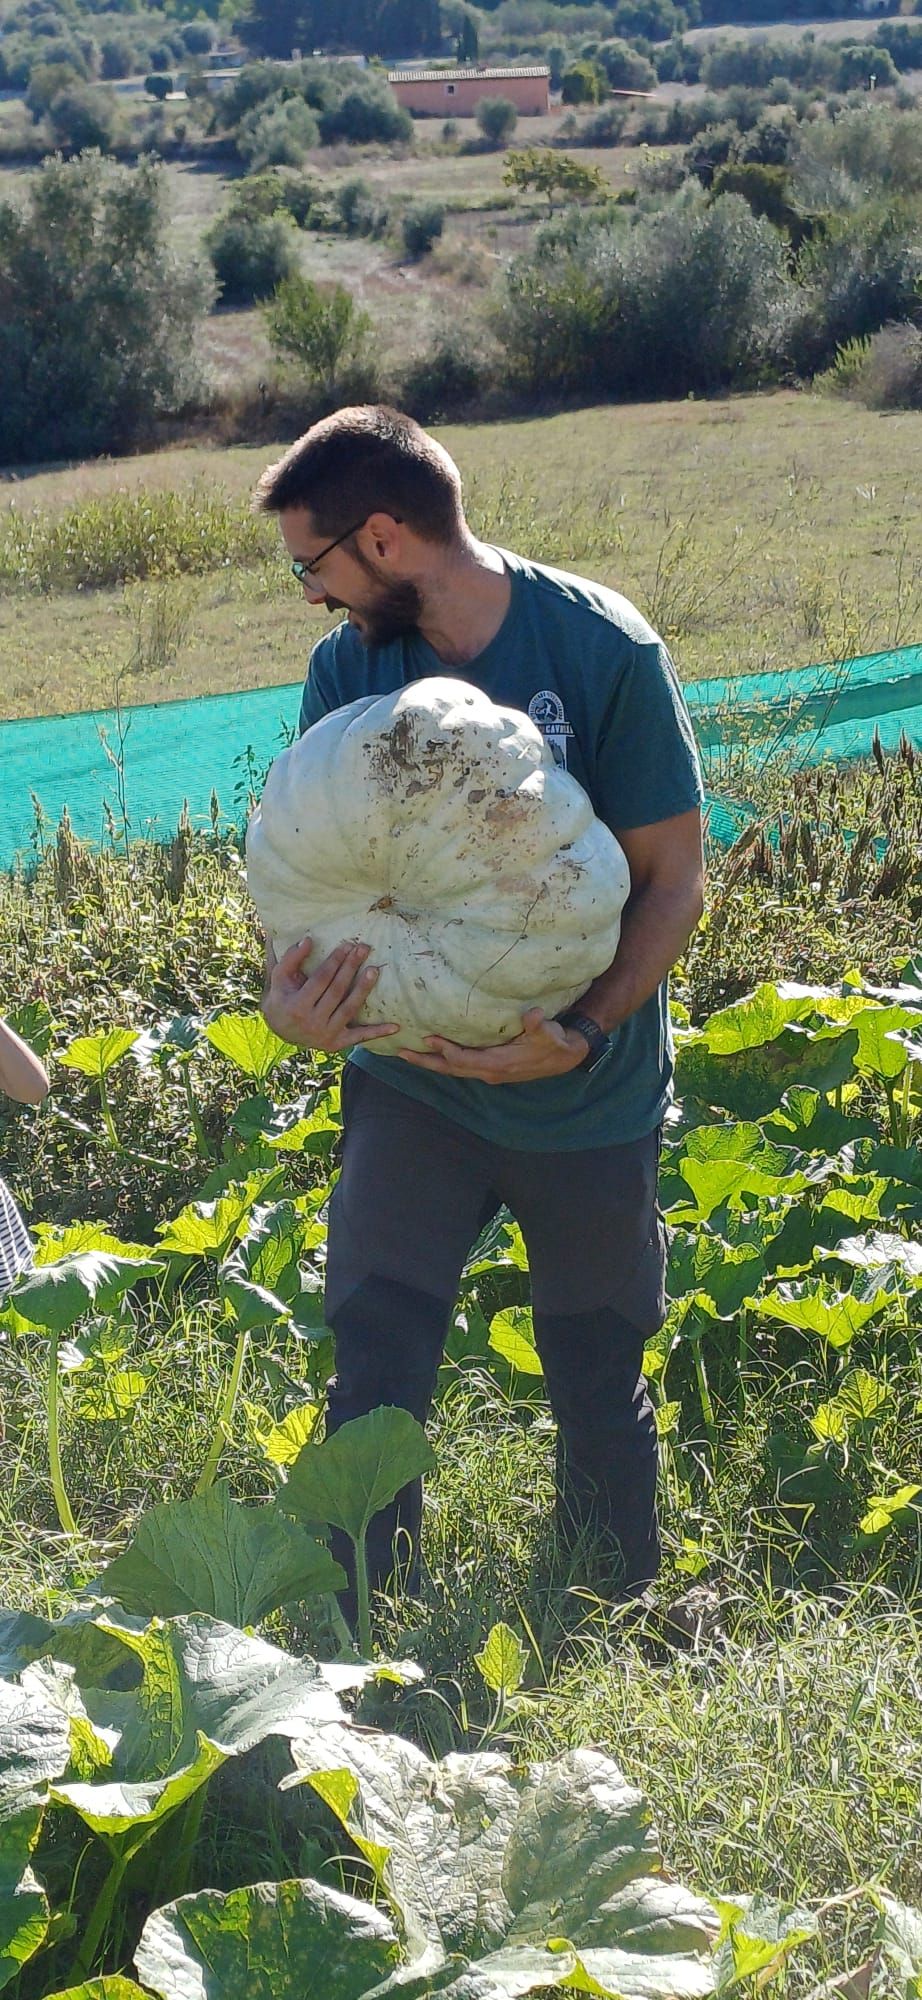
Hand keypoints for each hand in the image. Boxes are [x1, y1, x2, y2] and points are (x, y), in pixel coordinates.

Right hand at [262, 938, 399, 1052]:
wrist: (279, 1030)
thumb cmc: (281, 998)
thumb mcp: (278, 978)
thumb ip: (290, 958)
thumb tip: (308, 940)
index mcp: (297, 1005)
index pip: (321, 979)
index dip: (335, 961)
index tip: (347, 945)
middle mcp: (312, 1022)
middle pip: (337, 991)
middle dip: (351, 968)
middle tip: (364, 949)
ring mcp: (326, 1034)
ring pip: (349, 1009)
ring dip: (363, 989)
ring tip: (374, 970)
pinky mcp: (336, 1043)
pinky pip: (359, 1037)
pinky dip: (377, 1032)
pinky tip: (395, 1026)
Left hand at [398, 1007, 588, 1083]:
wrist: (564, 1057)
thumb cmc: (554, 1043)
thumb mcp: (550, 1033)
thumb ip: (539, 1026)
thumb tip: (533, 1016)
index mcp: (498, 1064)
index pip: (465, 1059)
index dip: (446, 1050)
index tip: (428, 1037)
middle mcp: (489, 1072)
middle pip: (450, 1069)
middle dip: (426, 1062)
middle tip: (401, 1053)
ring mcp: (488, 1072)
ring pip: (453, 1070)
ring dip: (430, 1063)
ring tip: (408, 1055)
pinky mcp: (489, 1068)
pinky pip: (460, 1067)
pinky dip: (443, 1061)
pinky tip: (432, 1054)